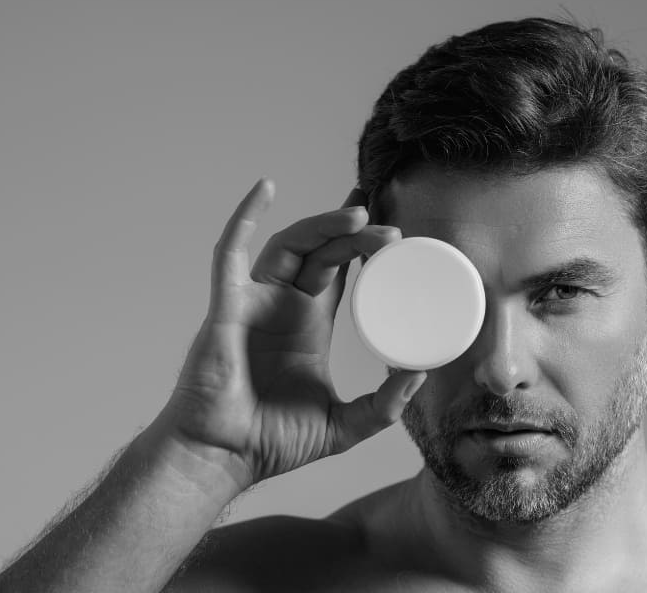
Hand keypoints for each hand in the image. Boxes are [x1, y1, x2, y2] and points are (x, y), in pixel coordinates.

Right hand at [155, 178, 425, 488]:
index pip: (341, 269)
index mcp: (308, 324)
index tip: (396, 228)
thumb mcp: (345, 424)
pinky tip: (266, 188)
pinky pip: (231, 251)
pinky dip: (245, 216)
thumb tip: (422, 375)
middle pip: (323, 251)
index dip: (364, 244)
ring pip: (289, 244)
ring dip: (322, 224)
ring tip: (359, 215)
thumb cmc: (273, 442)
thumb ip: (384, 405)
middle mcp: (283, 305)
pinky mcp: (226, 304)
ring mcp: (253, 301)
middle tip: (392, 229)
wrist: (224, 458)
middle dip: (356, 233)